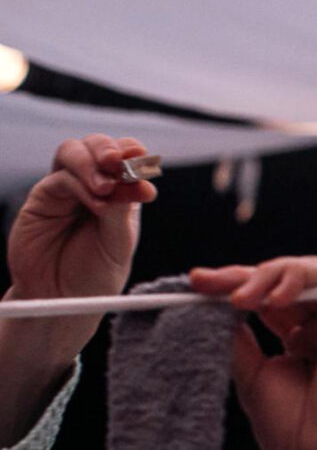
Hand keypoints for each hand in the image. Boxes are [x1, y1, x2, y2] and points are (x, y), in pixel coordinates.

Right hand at [4, 134, 157, 362]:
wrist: (61, 302)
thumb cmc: (94, 278)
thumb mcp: (118, 246)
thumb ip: (122, 212)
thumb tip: (135, 179)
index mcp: (119, 196)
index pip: (127, 160)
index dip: (133, 153)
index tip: (142, 158)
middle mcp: (92, 187)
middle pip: (98, 147)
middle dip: (110, 150)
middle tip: (120, 163)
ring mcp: (66, 190)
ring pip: (74, 152)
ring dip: (92, 162)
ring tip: (106, 187)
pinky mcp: (43, 198)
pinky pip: (59, 178)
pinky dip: (79, 184)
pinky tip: (96, 203)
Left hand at [190, 257, 316, 449]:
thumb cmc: (293, 434)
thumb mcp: (251, 378)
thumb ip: (238, 342)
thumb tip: (212, 306)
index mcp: (297, 342)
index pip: (265, 299)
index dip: (231, 286)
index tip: (195, 285)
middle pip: (282, 281)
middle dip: (241, 275)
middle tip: (204, 283)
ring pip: (307, 272)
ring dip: (268, 274)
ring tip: (239, 298)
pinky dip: (297, 278)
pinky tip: (270, 298)